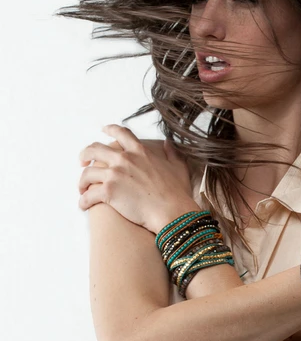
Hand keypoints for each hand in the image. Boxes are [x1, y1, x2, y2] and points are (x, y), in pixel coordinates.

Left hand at [78, 124, 200, 233]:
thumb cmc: (177, 192)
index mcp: (140, 151)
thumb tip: (168, 143)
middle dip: (85, 154)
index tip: (103, 130)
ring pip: (87, 173)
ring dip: (82, 181)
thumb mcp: (178, 167)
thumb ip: (172, 153)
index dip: (110, 129)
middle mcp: (124, 159)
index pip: (120, 133)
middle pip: (95, 149)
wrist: (171, 211)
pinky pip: (87, 196)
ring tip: (83, 189)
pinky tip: (84, 206)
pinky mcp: (108, 192)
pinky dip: (83, 201)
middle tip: (82, 162)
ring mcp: (114, 174)